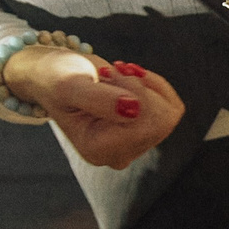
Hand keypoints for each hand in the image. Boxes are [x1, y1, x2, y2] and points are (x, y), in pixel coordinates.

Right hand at [3, 48, 186, 170]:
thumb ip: (96, 98)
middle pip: (161, 121)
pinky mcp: (145, 134)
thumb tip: (134, 110)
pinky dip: (156, 87)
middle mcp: (117, 155)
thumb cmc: (57, 79)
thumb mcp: (69, 84)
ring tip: (117, 76)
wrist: (57, 76)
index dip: (134, 90)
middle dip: (140, 87)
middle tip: (112, 73)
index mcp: (97, 149)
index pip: (144, 123)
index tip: (108, 72)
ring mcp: (133, 147)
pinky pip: (172, 109)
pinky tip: (132, 79)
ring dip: (146, 86)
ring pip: (168, 115)